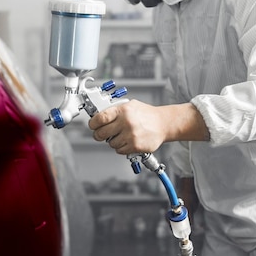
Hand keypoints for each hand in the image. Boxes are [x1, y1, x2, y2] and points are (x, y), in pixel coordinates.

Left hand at [88, 101, 209, 154]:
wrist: (163, 124)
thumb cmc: (147, 114)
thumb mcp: (130, 105)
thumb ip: (115, 110)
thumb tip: (99, 115)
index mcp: (123, 111)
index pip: (100, 118)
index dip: (93, 123)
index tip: (92, 125)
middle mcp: (126, 123)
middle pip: (101, 133)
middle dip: (98, 135)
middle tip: (100, 134)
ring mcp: (131, 135)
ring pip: (110, 143)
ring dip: (112, 141)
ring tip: (121, 136)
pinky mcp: (135, 146)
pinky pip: (119, 150)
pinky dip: (121, 147)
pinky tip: (127, 141)